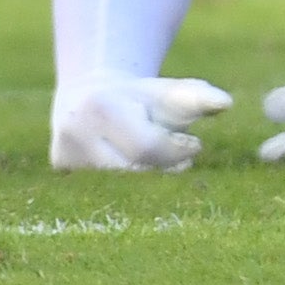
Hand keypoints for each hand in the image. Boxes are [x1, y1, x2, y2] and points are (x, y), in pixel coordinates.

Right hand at [49, 72, 232, 171]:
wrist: (87, 96)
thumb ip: (198, 97)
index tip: (196, 147)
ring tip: (154, 163)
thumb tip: (227, 104)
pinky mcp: (58, 172)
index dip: (175, 151)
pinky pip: (98, 192)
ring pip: (115, 188)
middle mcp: (75, 134)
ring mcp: (63, 156)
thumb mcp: (170, 92)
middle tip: (181, 162)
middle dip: (162, 168)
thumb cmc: (142, 97)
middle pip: (131, 171)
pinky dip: (121, 188)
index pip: (145, 146)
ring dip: (143, 179)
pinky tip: (128, 171)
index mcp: (103, 108)